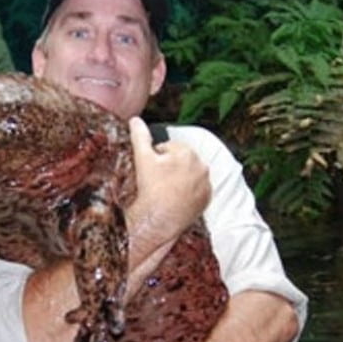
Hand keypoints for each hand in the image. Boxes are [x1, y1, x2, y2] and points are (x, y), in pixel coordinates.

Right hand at [126, 117, 210, 247]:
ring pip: (190, 174)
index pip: (168, 148)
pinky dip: (189, 192)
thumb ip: (140, 136)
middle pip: (181, 161)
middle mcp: (201, 165)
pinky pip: (198, 190)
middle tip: (156, 182)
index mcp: (186, 152)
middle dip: (170, 167)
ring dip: (180, 178)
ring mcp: (205, 183)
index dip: (155, 158)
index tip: (150, 172)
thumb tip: (135, 119)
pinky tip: (176, 198)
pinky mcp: (206, 199)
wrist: (157, 222)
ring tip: (165, 191)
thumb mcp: (142, 160)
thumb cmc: (149, 190)